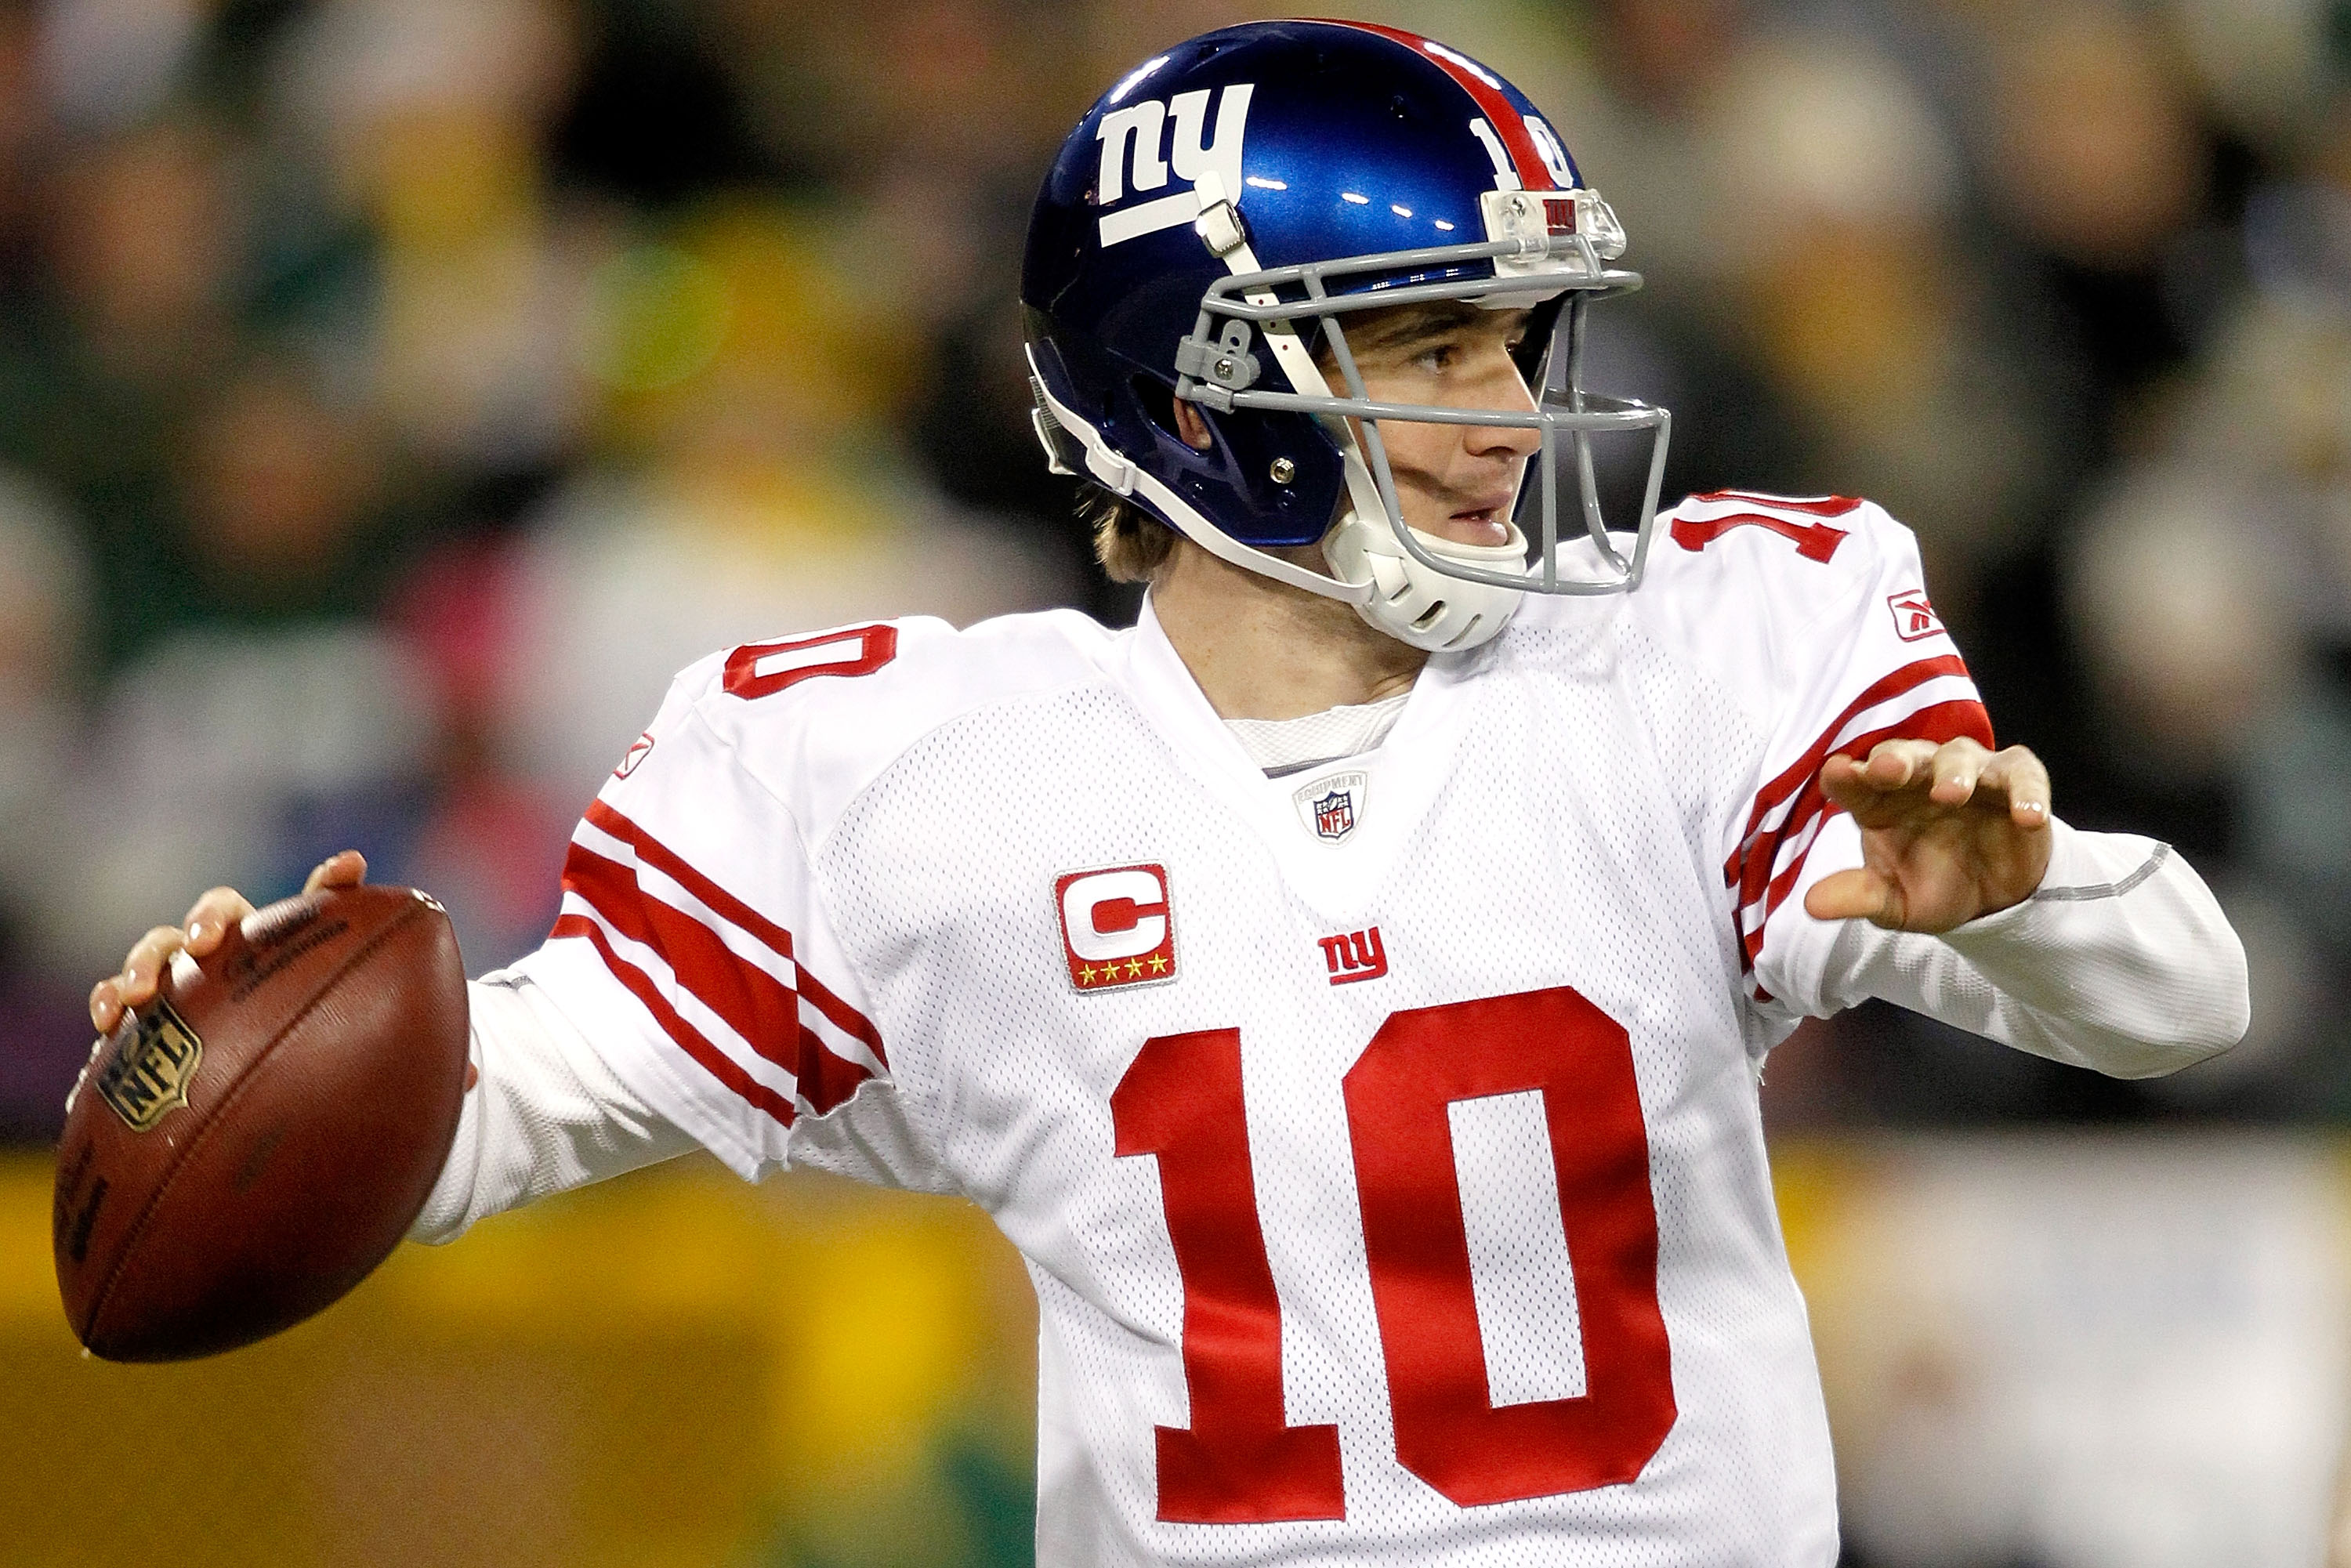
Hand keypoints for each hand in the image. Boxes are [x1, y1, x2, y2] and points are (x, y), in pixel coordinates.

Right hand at [88, 851, 368, 1032]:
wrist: (285, 1051)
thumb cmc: (307, 997)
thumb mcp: (325, 955)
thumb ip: (334, 909)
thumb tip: (351, 858)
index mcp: (238, 937)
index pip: (219, 912)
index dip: (211, 917)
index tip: (207, 939)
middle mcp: (195, 957)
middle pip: (168, 939)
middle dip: (163, 950)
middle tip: (189, 959)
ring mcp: (166, 986)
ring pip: (138, 970)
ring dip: (131, 976)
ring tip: (131, 1000)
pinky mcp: (142, 1019)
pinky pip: (115, 1007)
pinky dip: (107, 1007)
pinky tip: (105, 1027)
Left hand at [1801, 738, 2051, 933]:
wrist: (1993, 900)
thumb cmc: (1932, 887)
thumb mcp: (1894, 902)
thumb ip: (1859, 897)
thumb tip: (1811, 905)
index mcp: (1879, 802)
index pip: (1855, 783)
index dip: (1845, 778)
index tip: (1836, 774)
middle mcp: (1919, 779)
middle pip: (1904, 756)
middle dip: (1896, 760)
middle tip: (1889, 768)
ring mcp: (1968, 775)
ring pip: (1960, 756)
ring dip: (1955, 772)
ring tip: (1950, 795)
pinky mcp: (2015, 782)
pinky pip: (2022, 775)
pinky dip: (2026, 792)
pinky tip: (2026, 817)